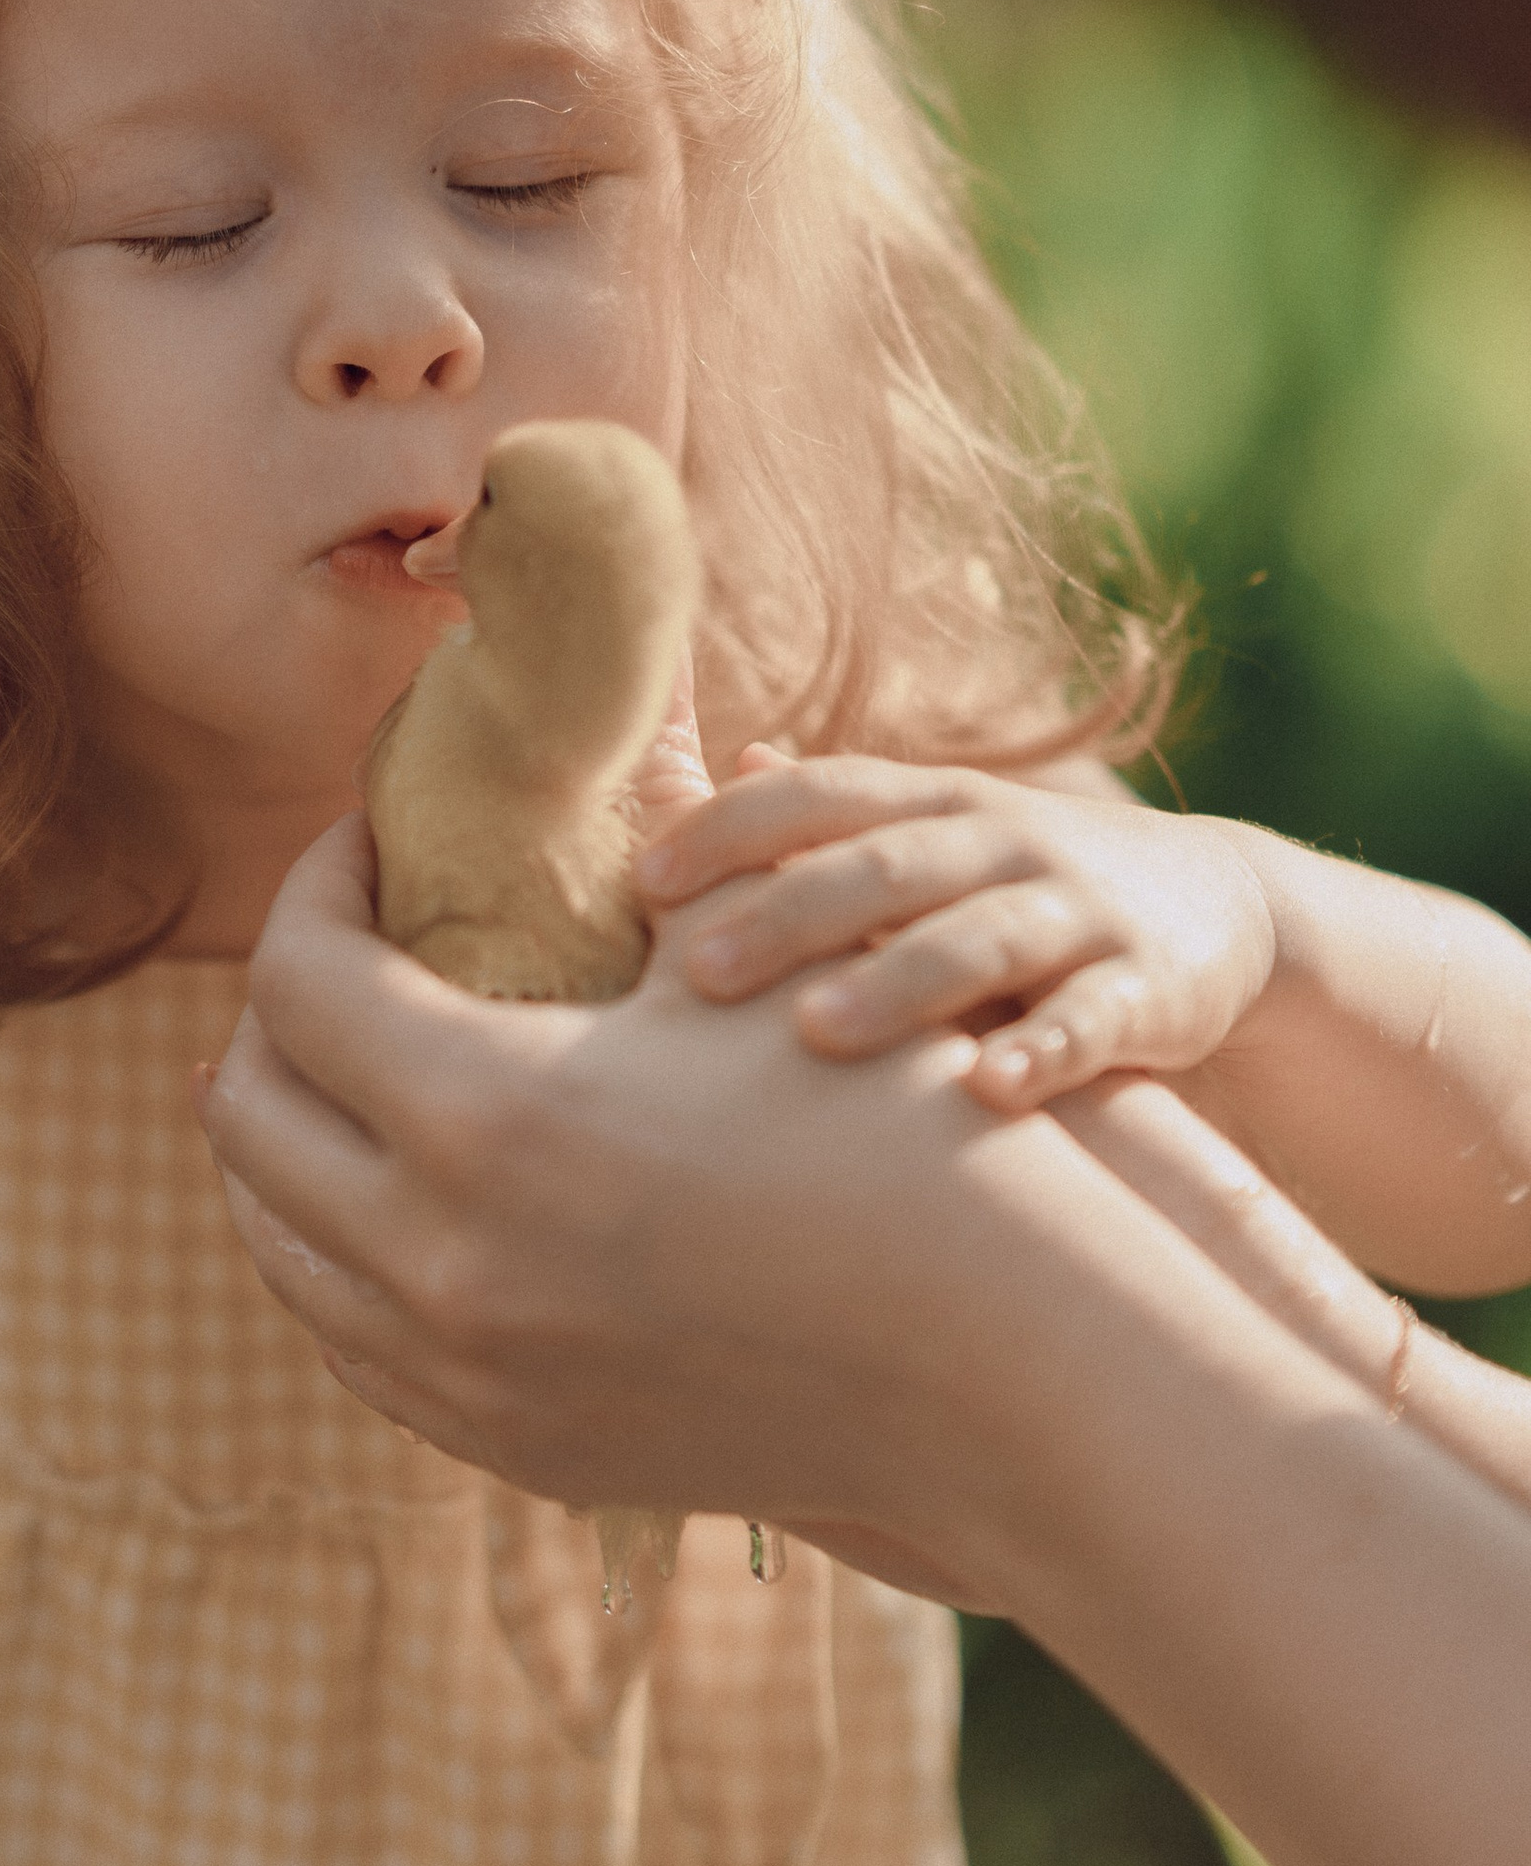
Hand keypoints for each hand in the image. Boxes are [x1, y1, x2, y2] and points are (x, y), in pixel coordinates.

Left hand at [198, 811, 1076, 1575]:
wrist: (1008, 1353)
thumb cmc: (883, 1117)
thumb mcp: (723, 968)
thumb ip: (582, 888)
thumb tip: (494, 796)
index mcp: (481, 1117)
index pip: (296, 979)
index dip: (313, 885)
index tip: (364, 843)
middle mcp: (444, 1265)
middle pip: (247, 1118)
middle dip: (270, 1012)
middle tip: (333, 948)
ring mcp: (472, 1379)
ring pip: (281, 1254)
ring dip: (286, 1143)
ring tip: (340, 1068)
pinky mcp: (520, 1454)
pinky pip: (356, 1348)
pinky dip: (343, 1256)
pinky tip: (394, 1194)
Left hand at [642, 757, 1277, 1112]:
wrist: (1219, 909)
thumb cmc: (1022, 884)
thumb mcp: (933, 836)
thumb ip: (829, 817)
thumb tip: (707, 773)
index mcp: (930, 803)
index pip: (818, 795)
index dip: (733, 828)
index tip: (645, 878)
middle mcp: (998, 842)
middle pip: (885, 866)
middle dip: (789, 913)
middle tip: (699, 971)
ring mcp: (1076, 911)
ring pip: (980, 940)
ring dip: (899, 983)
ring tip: (817, 1033)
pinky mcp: (1148, 988)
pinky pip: (1093, 1021)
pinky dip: (1046, 1052)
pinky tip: (991, 1092)